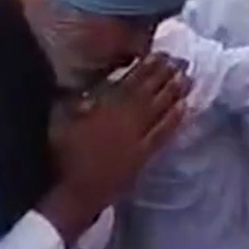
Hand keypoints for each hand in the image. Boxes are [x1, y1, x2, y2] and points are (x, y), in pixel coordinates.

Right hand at [41, 54, 189, 241]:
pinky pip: (163, 135)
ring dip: (174, 92)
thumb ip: (76, 104)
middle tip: (180, 61)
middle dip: (165, 75)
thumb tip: (91, 93)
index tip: (158, 54)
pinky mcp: (143, 157)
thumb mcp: (60, 122)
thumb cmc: (61, 157)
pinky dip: (175, 120)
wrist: (72, 193)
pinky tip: (185, 108)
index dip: (145, 67)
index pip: (129, 82)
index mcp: (102, 108)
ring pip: (159, 110)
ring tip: (187, 78)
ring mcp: (136, 139)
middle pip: (148, 92)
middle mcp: (123, 120)